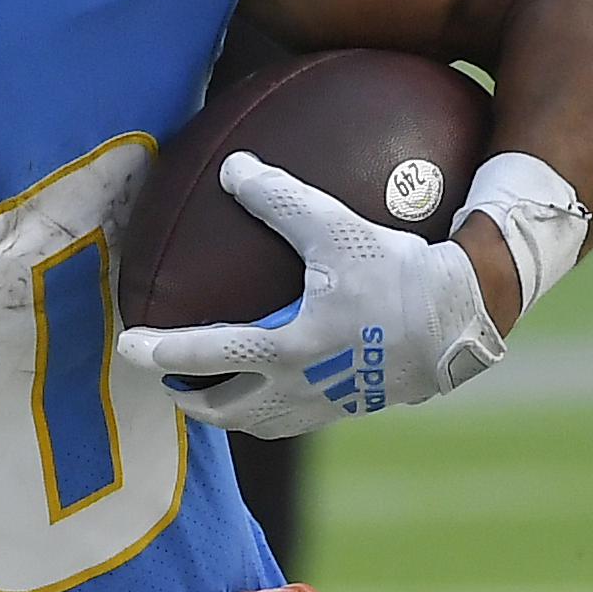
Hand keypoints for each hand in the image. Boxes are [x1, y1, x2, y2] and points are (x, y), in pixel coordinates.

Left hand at [114, 153, 502, 438]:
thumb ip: (279, 199)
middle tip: (164, 385)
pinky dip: (270, 408)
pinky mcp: (352, 406)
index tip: (127, 346)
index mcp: (289, 350)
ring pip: (260, 423)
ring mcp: (327, 405)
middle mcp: (301, 388)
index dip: (163, 351)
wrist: (465, 319)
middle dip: (189, 401)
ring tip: (209, 394)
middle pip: (226, 410)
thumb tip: (231, 168)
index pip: (209, 354)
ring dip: (227, 411)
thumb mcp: (337, 228)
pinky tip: (274, 385)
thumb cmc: (401, 273)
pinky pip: (295, 417)